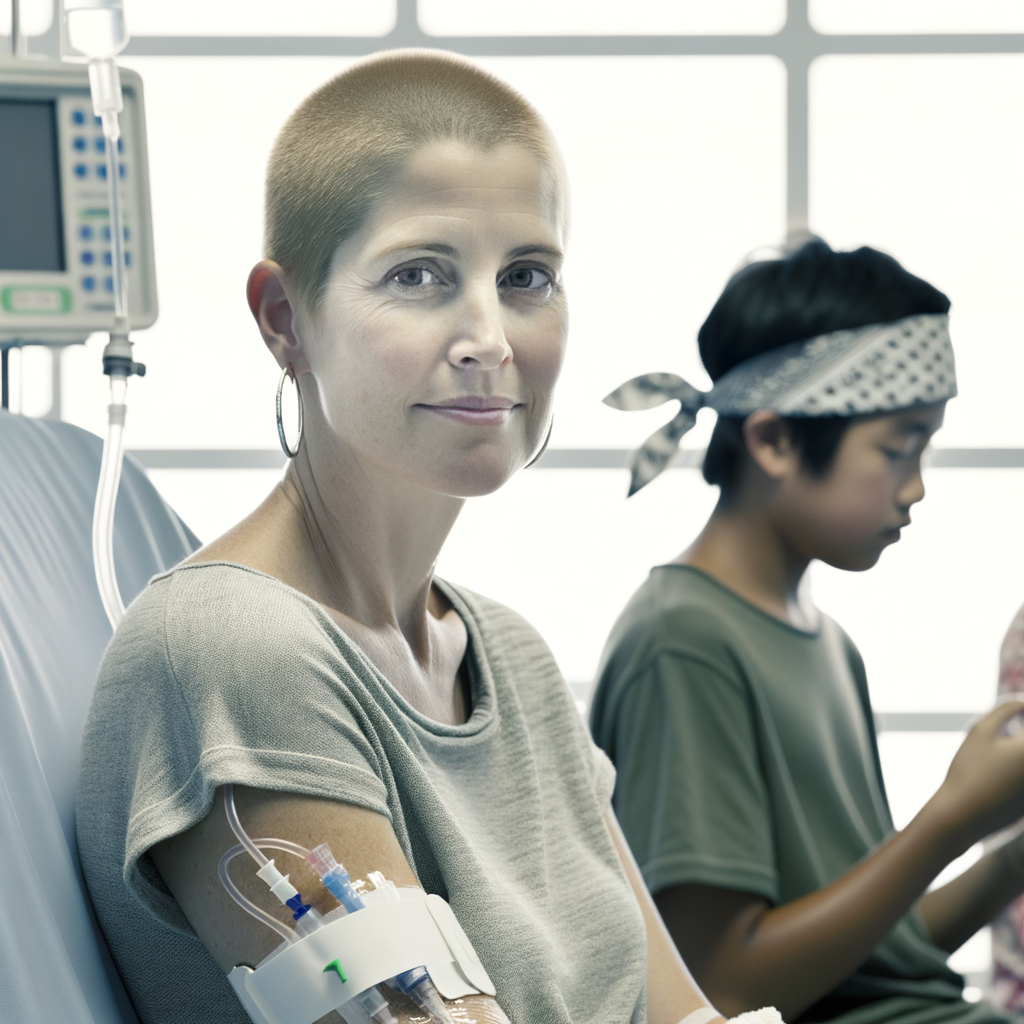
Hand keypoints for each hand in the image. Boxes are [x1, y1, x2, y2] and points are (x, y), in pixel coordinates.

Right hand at [930, 700, 1023, 846]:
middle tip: (1010, 729)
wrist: (963, 815)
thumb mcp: (981, 732)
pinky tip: (1001, 772)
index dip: (1023, 712)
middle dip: (1019, 736)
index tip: (1018, 709)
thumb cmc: (969, 769)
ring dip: (1016, 753)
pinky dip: (1016, 771)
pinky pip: (1023, 780)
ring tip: (1004, 749)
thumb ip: (1005, 710)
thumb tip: (1021, 702)